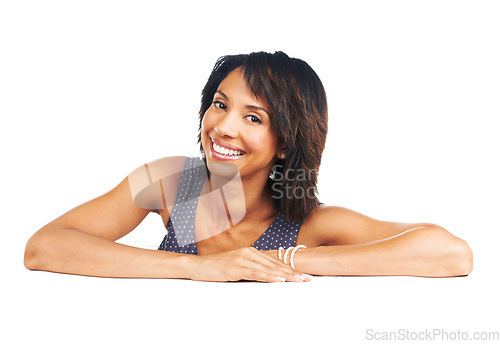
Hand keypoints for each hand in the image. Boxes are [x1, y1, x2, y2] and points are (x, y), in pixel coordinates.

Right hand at [190, 247, 310, 282]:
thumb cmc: (217, 268)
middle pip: (274, 264)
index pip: (274, 261)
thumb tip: (267, 275)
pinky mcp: (235, 268)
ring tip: (297, 280)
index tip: (302, 274)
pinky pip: (255, 273)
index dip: (289, 268)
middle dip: (292, 272)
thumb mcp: (237, 266)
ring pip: (267, 268)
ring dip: (284, 275)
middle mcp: (248, 253)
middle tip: (306, 279)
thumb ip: (252, 268)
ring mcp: (241, 259)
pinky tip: (278, 280)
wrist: (198, 266)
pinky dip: (268, 276)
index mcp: (250, 251)